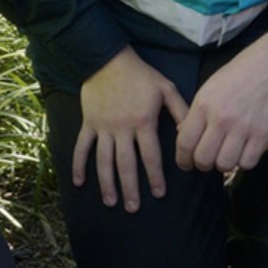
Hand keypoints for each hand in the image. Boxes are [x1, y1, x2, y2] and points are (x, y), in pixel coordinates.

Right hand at [74, 47, 188, 211]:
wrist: (108, 59)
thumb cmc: (140, 74)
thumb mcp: (166, 88)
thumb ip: (180, 111)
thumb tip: (189, 132)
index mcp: (142, 122)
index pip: (150, 156)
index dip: (155, 176)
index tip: (159, 193)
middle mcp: (122, 129)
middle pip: (126, 164)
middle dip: (130, 188)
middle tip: (133, 208)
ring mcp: (103, 127)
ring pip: (103, 161)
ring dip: (106, 183)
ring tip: (110, 202)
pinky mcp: (89, 123)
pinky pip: (81, 147)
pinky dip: (78, 165)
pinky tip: (78, 183)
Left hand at [175, 29, 267, 173]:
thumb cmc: (242, 73)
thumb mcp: (211, 86)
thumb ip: (198, 112)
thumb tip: (184, 133)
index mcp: (203, 104)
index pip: (185, 143)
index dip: (183, 159)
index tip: (186, 163)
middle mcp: (221, 118)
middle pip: (203, 159)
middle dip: (203, 164)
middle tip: (208, 161)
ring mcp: (243, 127)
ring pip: (225, 165)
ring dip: (224, 164)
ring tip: (228, 155)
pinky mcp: (264, 134)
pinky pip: (248, 162)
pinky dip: (244, 162)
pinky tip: (245, 152)